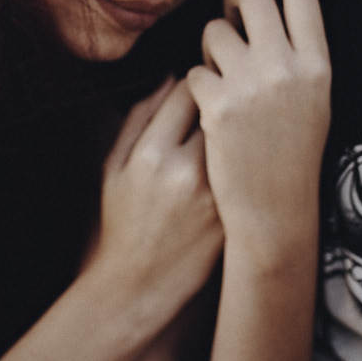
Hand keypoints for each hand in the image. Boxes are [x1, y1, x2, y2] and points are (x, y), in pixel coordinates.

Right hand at [84, 78, 223, 324]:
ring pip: (239, 136)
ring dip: (237, 126)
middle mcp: (186, 172)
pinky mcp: (233, 214)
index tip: (199, 83)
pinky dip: (245, 158)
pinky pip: (247, 169)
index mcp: (151, 154)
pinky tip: (237, 161)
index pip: (187, 90)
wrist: (139, 284)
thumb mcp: (114, 166)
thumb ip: (139, 117)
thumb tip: (167, 77)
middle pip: (220, 109)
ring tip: (230, 130)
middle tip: (219, 102)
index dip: (196, 81)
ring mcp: (215, 196)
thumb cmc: (123, 221)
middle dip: (221, 100)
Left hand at [186, 0, 330, 259]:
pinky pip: (194, 69)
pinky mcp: (216, 105)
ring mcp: (251, 85)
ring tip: (222, 76)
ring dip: (211, 46)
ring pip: (215, 30)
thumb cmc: (293, 152)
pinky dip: (197, 84)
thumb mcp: (315, 96)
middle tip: (230, 11)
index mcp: (317, 63)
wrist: (275, 210)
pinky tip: (210, 109)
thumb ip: (298, 51)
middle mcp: (287, 67)